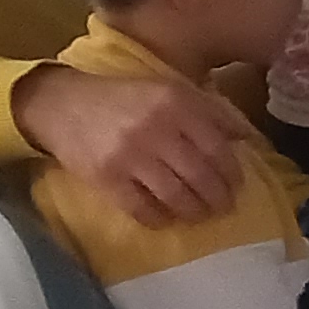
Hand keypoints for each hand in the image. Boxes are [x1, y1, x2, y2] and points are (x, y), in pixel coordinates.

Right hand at [11, 66, 244, 224]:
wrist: (62, 104)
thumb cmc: (124, 98)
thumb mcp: (169, 90)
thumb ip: (210, 110)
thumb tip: (246, 137)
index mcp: (176, 103)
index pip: (217, 146)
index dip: (232, 172)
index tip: (238, 185)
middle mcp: (156, 128)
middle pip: (200, 175)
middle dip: (218, 197)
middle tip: (224, 207)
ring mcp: (130, 155)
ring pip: (175, 195)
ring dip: (194, 211)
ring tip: (200, 215)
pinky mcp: (106, 178)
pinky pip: (141, 208)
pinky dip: (158, 218)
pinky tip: (166, 219)